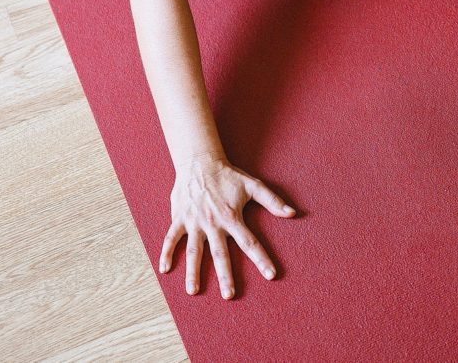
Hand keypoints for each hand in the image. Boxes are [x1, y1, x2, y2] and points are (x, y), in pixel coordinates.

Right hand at [159, 157, 295, 298]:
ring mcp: (194, 222)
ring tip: (193, 291)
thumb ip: (272, 201)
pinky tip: (164, 269)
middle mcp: (212, 223)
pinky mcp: (179, 218)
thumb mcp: (252, 185)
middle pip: (220, 254)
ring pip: (194, 251)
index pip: (250, 242)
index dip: (261, 259)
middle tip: (229, 295)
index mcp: (231, 217)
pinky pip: (171, 238)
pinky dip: (166, 253)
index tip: (271, 275)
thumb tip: (293, 213)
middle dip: (225, 275)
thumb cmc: (227, 175)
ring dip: (193, 271)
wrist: (199, 161)